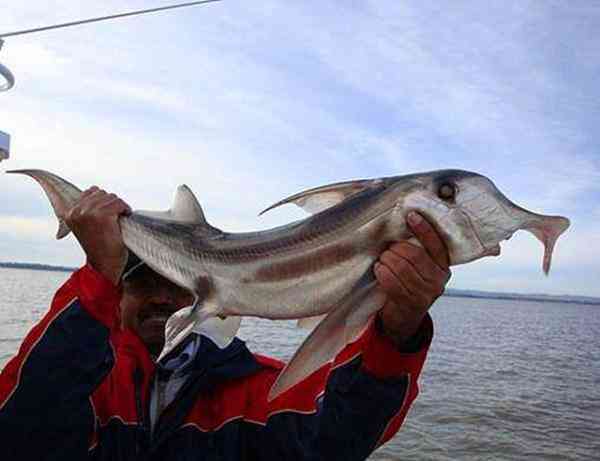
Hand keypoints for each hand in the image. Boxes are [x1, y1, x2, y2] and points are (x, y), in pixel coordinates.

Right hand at [65, 187, 130, 284]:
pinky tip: (125, 218)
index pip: (90, 191)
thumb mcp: (87, 226)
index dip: (103, 200)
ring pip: (112, 197)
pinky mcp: (102, 215)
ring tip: (119, 219)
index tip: (109, 212)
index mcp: (70, 213)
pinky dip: (125, 209)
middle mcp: (77, 211)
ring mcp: (89, 212)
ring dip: (119, 207)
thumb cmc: (100, 246)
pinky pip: (119, 203)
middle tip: (116, 218)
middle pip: (102, 193)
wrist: (104, 265)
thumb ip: (86, 210)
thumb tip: (94, 190)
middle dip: (112, 204)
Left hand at [374, 211, 450, 346]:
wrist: (404, 317)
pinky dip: (382, 272)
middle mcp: (438, 281)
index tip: (411, 215)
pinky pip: (391, 281)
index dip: (424, 229)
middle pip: (414, 255)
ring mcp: (425, 294)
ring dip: (387, 259)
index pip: (436, 245)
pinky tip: (379, 269)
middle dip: (396, 248)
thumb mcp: (422, 269)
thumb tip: (404, 224)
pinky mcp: (410, 303)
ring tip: (383, 259)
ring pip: (401, 267)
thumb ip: (420, 252)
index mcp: (444, 268)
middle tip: (388, 248)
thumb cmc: (410, 285)